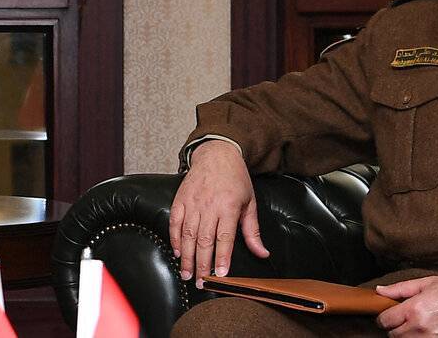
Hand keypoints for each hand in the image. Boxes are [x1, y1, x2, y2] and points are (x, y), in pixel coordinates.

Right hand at [168, 140, 269, 287]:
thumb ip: (253, 231)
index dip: (222, 258)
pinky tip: (177, 252)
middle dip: (202, 264)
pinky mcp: (180, 200)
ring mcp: (193, 203)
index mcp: (229, 207)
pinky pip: (175, 223)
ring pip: (187, 234)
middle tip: (201, 282)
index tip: (220, 275)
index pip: (224, 237)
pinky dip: (175, 239)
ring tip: (186, 274)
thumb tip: (262, 253)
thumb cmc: (236, 179)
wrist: (217, 154)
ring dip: (186, 257)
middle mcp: (209, 206)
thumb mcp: (250, 203)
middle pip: (204, 240)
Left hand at [375, 276, 437, 336]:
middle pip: (393, 334)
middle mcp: (421, 326)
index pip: (385, 321)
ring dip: (405, 333)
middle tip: (404, 316)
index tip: (387, 314)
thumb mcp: (427, 283)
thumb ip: (400, 289)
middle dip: (395, 326)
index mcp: (415, 308)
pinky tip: (424, 328)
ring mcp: (430, 337)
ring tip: (416, 322)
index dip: (383, 317)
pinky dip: (417, 337)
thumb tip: (380, 291)